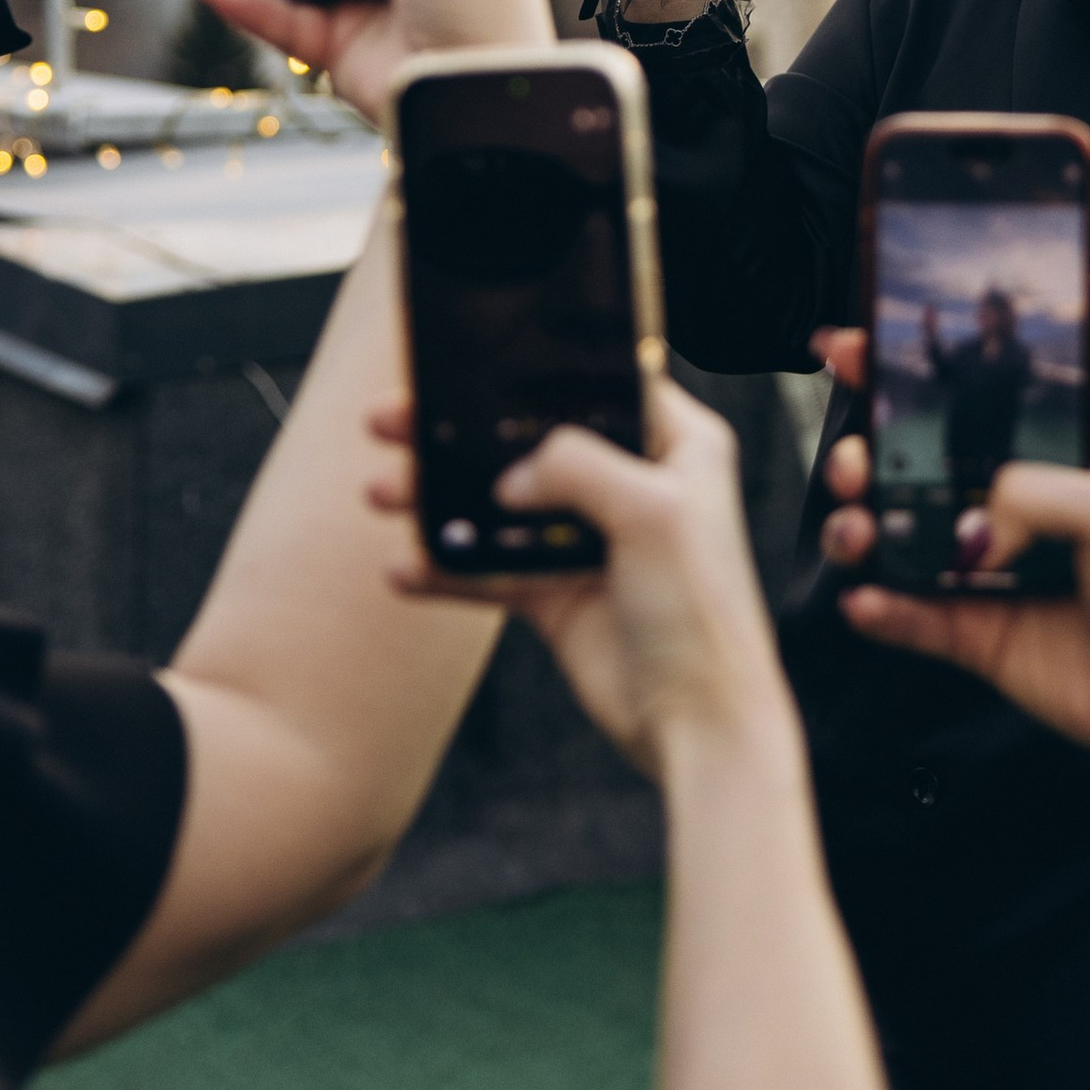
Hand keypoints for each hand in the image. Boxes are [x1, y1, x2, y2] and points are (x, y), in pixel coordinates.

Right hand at [366, 382, 792, 778]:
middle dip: (459, 432)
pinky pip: (489, 568)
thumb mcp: (651, 511)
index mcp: (677, 446)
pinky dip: (445, 566)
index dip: (535, 374)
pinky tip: (405, 566)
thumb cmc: (704, 615)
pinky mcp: (559, 594)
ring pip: (500, 503)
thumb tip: (513, 470)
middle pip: (532, 440)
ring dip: (440, 498)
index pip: (598, 384)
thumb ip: (578, 464)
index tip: (469, 365)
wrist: (696, 725)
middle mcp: (633, 485)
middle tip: (396, 422)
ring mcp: (591, 541)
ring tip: (386, 493)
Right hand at [812, 328, 1089, 778]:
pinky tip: (866, 600)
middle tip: (854, 467)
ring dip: (857, 533)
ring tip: (857, 534)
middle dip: (861, 461)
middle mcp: (999, 521)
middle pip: (903, 480)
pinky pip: (908, 621)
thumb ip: (1026, 493)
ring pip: (893, 546)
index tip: (846, 352)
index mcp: (1031, 472)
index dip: (896, 382)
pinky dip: (879, 610)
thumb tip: (965, 528)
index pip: (954, 417)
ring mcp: (979, 581)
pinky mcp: (972, 641)